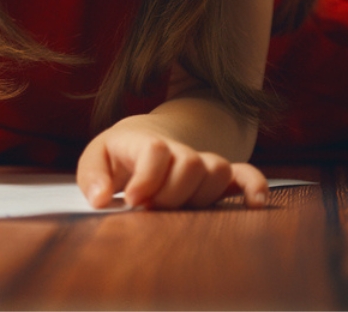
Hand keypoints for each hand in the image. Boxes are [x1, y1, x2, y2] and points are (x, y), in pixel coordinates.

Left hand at [77, 121, 268, 209]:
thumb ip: (92, 178)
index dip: (147, 179)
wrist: (143, 138)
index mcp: (147, 142)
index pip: (158, 151)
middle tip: (152, 208)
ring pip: (218, 171)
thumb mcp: (95, 159)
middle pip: (192, 164)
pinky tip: (255, 205)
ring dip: (200, 197)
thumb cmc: (117, 154)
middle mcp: (180, 150)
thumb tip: (101, 200)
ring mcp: (202, 162)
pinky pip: (247, 175)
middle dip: (172, 194)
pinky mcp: (220, 178)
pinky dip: (255, 187)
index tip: (132, 200)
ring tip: (177, 209)